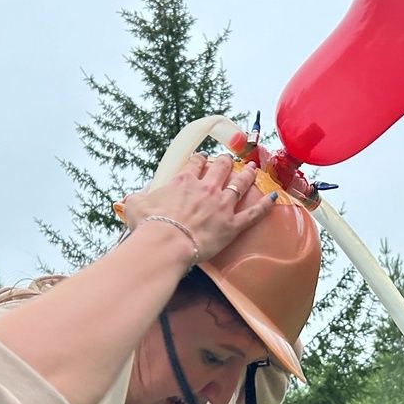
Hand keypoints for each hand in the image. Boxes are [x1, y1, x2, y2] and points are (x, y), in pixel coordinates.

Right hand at [122, 154, 271, 263]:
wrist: (166, 244)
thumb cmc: (149, 226)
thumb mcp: (136, 206)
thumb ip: (136, 199)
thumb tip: (128, 199)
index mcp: (184, 181)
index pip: (195, 163)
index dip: (200, 159)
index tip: (203, 159)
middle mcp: (206, 188)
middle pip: (221, 168)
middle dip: (226, 162)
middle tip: (229, 160)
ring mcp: (222, 205)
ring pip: (240, 184)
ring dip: (248, 175)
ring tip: (253, 168)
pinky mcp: (232, 224)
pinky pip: (253, 213)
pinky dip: (265, 206)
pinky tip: (275, 198)